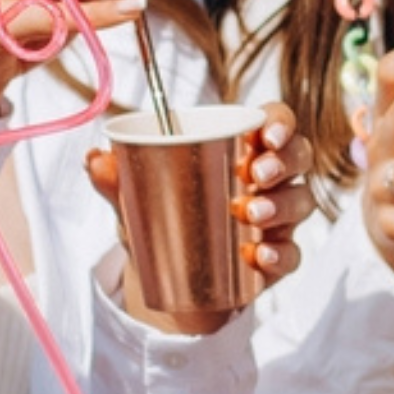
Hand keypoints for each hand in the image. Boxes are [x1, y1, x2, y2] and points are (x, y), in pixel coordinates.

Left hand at [86, 101, 314, 331]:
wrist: (171, 273)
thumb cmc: (166, 213)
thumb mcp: (140, 195)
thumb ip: (119, 178)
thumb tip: (93, 158)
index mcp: (244, 146)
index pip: (276, 120)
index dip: (280, 122)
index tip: (265, 135)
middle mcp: (270, 177)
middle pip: (298, 155)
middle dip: (284, 162)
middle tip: (255, 175)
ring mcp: (279, 217)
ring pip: (301, 201)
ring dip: (281, 205)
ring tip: (249, 213)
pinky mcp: (278, 256)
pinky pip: (292, 253)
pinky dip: (280, 254)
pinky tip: (259, 255)